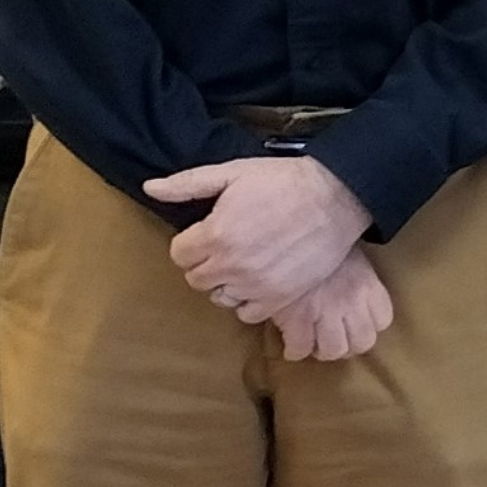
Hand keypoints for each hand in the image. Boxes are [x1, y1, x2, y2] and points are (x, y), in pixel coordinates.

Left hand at [146, 155, 373, 321]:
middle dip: (206, 262)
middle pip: (196, 278)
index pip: (179, 254)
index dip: (191, 241)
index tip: (209, 231)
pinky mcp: (280, 298)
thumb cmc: (283, 181)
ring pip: (220, 297)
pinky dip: (249, 300)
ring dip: (227, 282)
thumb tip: (150, 188)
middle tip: (228, 245)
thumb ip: (188, 184)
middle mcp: (230, 265)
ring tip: (246, 262)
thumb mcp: (233, 173)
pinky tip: (261, 279)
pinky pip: (248, 313)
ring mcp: (256, 285)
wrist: (336, 198)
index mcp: (214, 235)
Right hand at [267, 246, 394, 361]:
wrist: (290, 230)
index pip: (383, 320)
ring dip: (323, 351)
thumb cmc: (319, 240)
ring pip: (333, 350)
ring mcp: (326, 312)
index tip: (355, 325)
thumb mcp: (347, 253)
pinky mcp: (297, 318)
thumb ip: (356, 278)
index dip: (369, 326)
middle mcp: (353, 302)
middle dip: (348, 345)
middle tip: (333, 340)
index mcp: (368, 285)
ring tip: (313, 343)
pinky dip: (295, 351)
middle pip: (362, 343)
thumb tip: (353, 294)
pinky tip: (291, 345)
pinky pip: (300, 348)